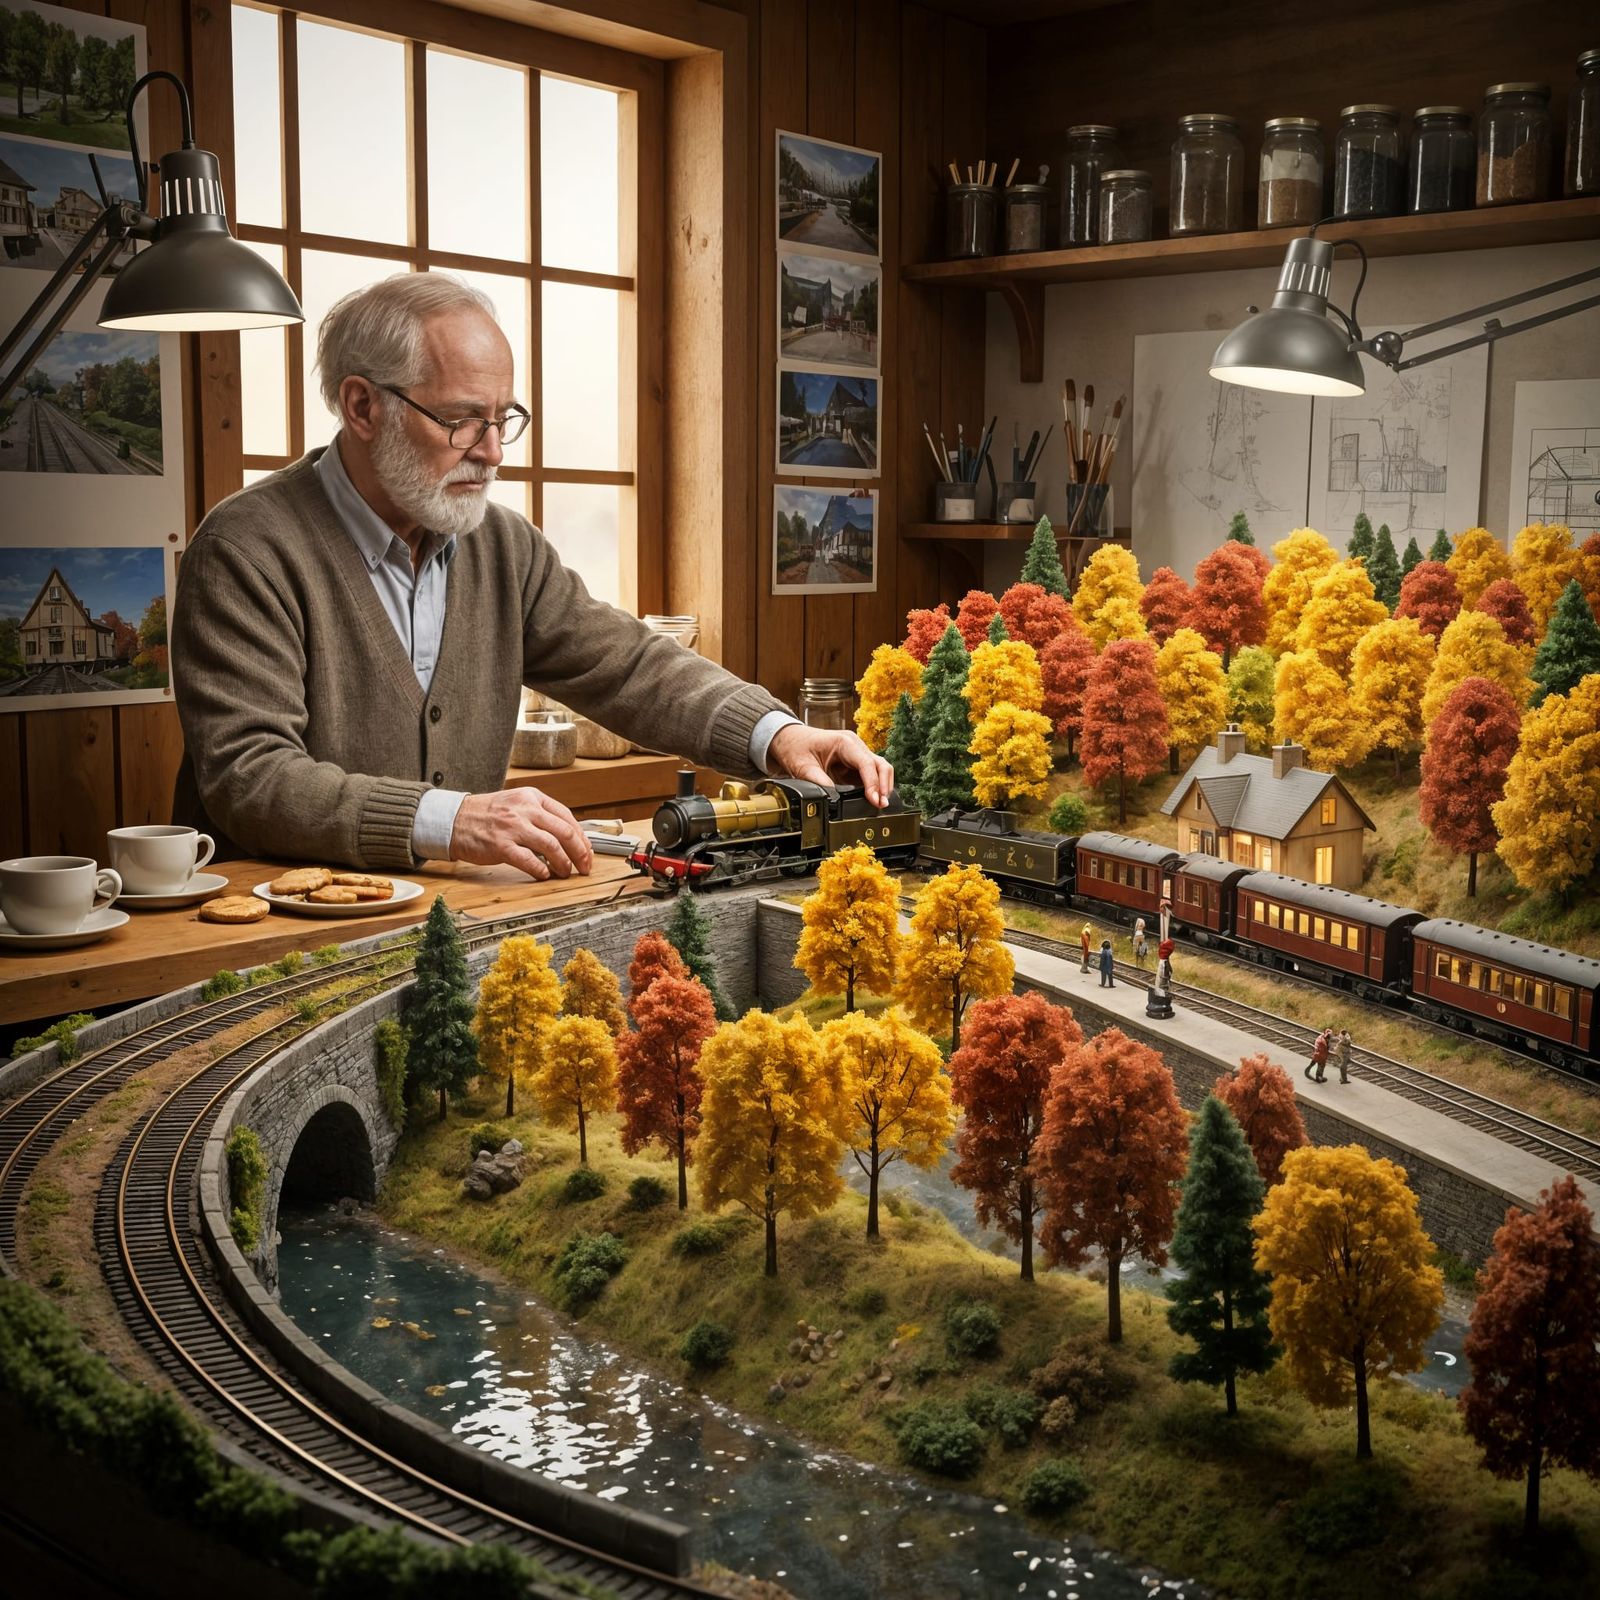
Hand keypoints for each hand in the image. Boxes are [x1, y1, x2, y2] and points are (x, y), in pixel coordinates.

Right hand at [450, 788, 593, 880]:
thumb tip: (568, 837)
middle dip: (580, 853)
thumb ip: (540, 815)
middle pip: (564, 832)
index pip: (567, 817)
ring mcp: (512, 827)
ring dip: (563, 863)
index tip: (587, 852)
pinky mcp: (500, 845)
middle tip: (584, 867)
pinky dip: (541, 870)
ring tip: (565, 873)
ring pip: (551, 846)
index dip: (582, 838)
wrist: (454, 819)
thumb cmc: (487, 814)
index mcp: (532, 797)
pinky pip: (529, 860)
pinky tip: (545, 875)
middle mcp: (525, 809)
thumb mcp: (516, 803)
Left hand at [768, 723, 893, 807]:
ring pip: (880, 768)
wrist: (789, 739)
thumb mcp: (803, 768)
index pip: (867, 763)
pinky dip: (875, 785)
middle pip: (880, 764)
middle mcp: (855, 745)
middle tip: (882, 804)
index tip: (875, 799)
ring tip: (881, 804)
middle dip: (884, 785)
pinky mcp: (854, 762)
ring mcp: (856, 753)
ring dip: (883, 785)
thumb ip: (820, 783)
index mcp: (844, 742)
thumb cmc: (796, 748)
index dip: (874, 783)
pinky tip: (874, 798)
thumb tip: (834, 800)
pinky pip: (871, 773)